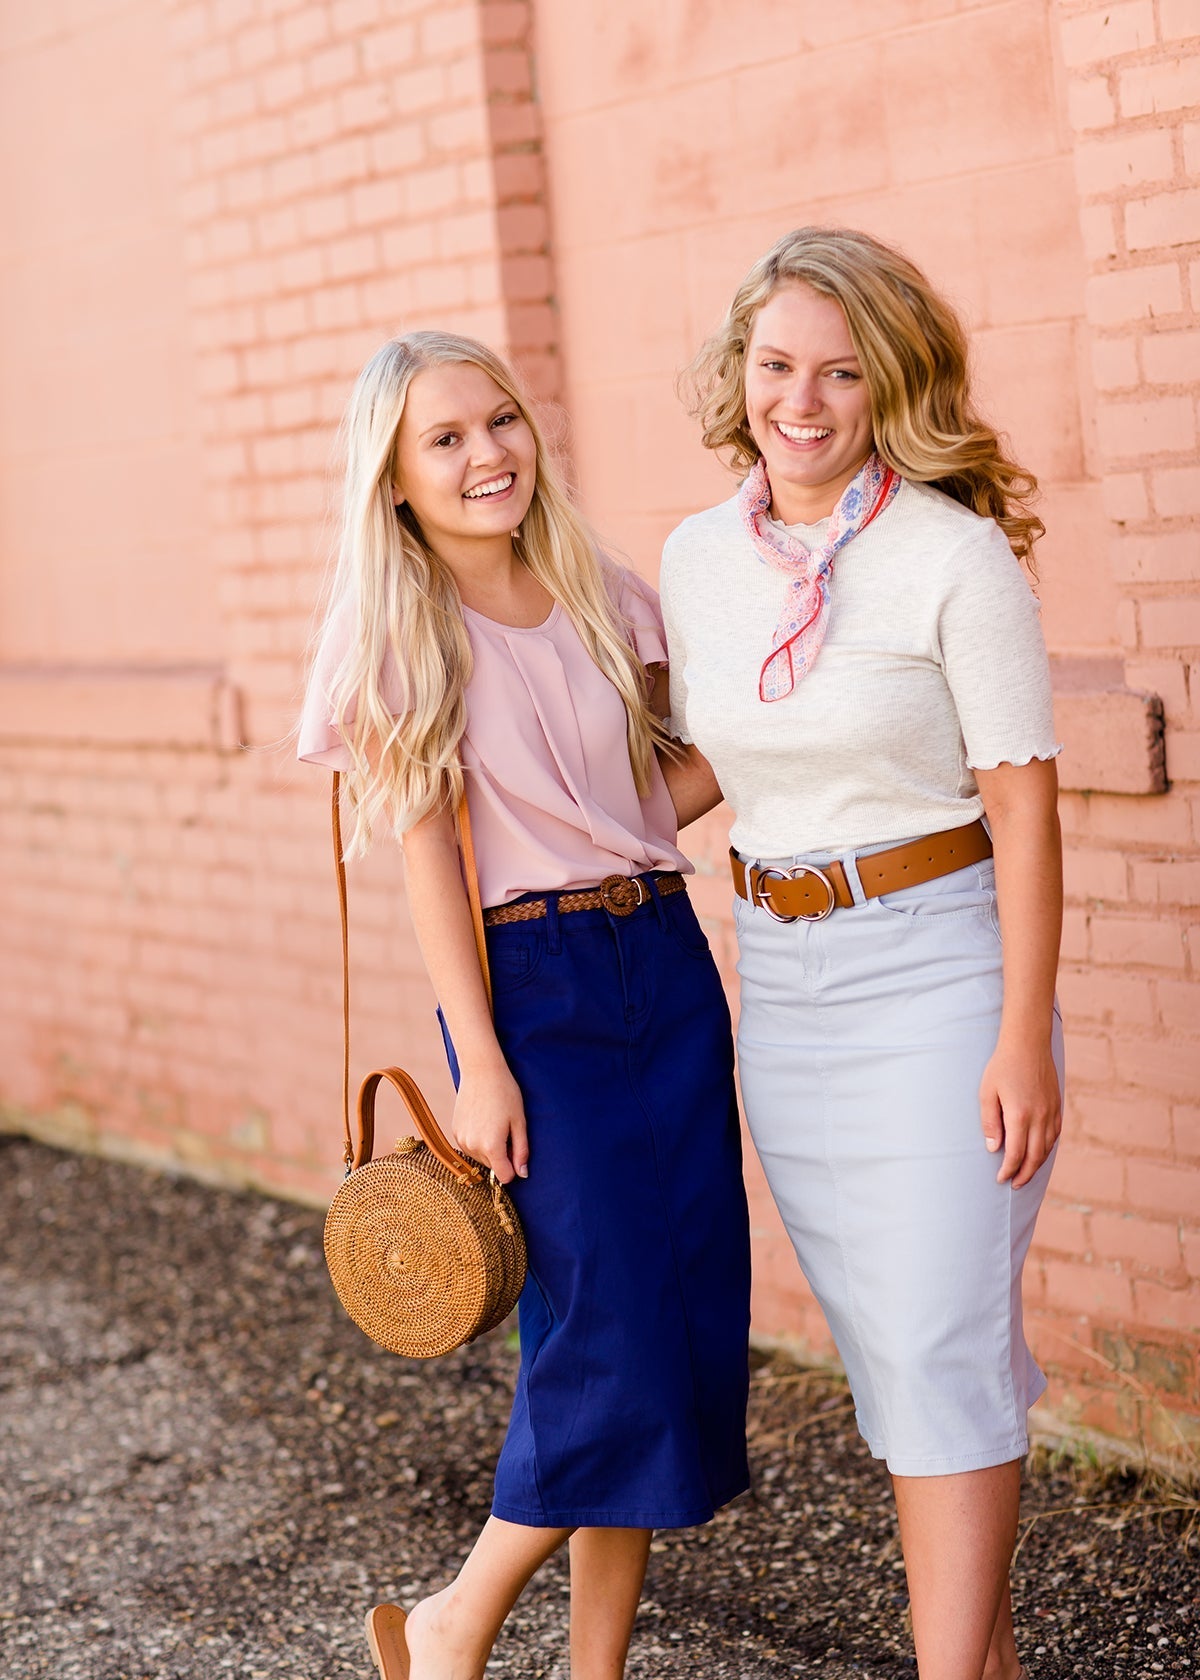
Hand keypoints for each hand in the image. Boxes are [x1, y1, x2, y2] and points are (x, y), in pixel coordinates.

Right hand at [449, 1059, 529, 1185]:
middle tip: (507, 1130)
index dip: (514, 1168)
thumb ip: (521, 1151)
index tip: (516, 1150)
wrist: (481, 1070)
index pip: (504, 1177)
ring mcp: (461, 1139)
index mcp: (491, 1146)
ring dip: (489, 1148)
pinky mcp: (455, 1131)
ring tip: (494, 1122)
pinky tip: (483, 1120)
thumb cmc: (505, 1094)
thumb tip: (522, 1174)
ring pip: (481, 1157)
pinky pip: (470, 1146)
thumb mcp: (519, 1122)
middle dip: (502, 1155)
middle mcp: (472, 1147)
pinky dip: (478, 1140)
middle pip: (492, 1167)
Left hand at [979, 1033, 1060, 1186]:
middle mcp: (1039, 1117)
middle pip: (1035, 1157)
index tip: (1001, 1178)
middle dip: (1024, 1174)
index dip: (1008, 1170)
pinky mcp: (1057, 1106)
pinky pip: (1055, 1134)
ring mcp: (1051, 1112)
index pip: (1016, 1154)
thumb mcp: (987, 1093)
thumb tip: (994, 1148)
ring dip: (1037, 1164)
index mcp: (1019, 1115)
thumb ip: (990, 1122)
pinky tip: (1039, 1152)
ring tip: (1026, 1173)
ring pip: (1047, 1148)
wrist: (1028, 1044)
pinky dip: (1047, 1148)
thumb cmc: (1002, 1066)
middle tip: (1015, 1185)